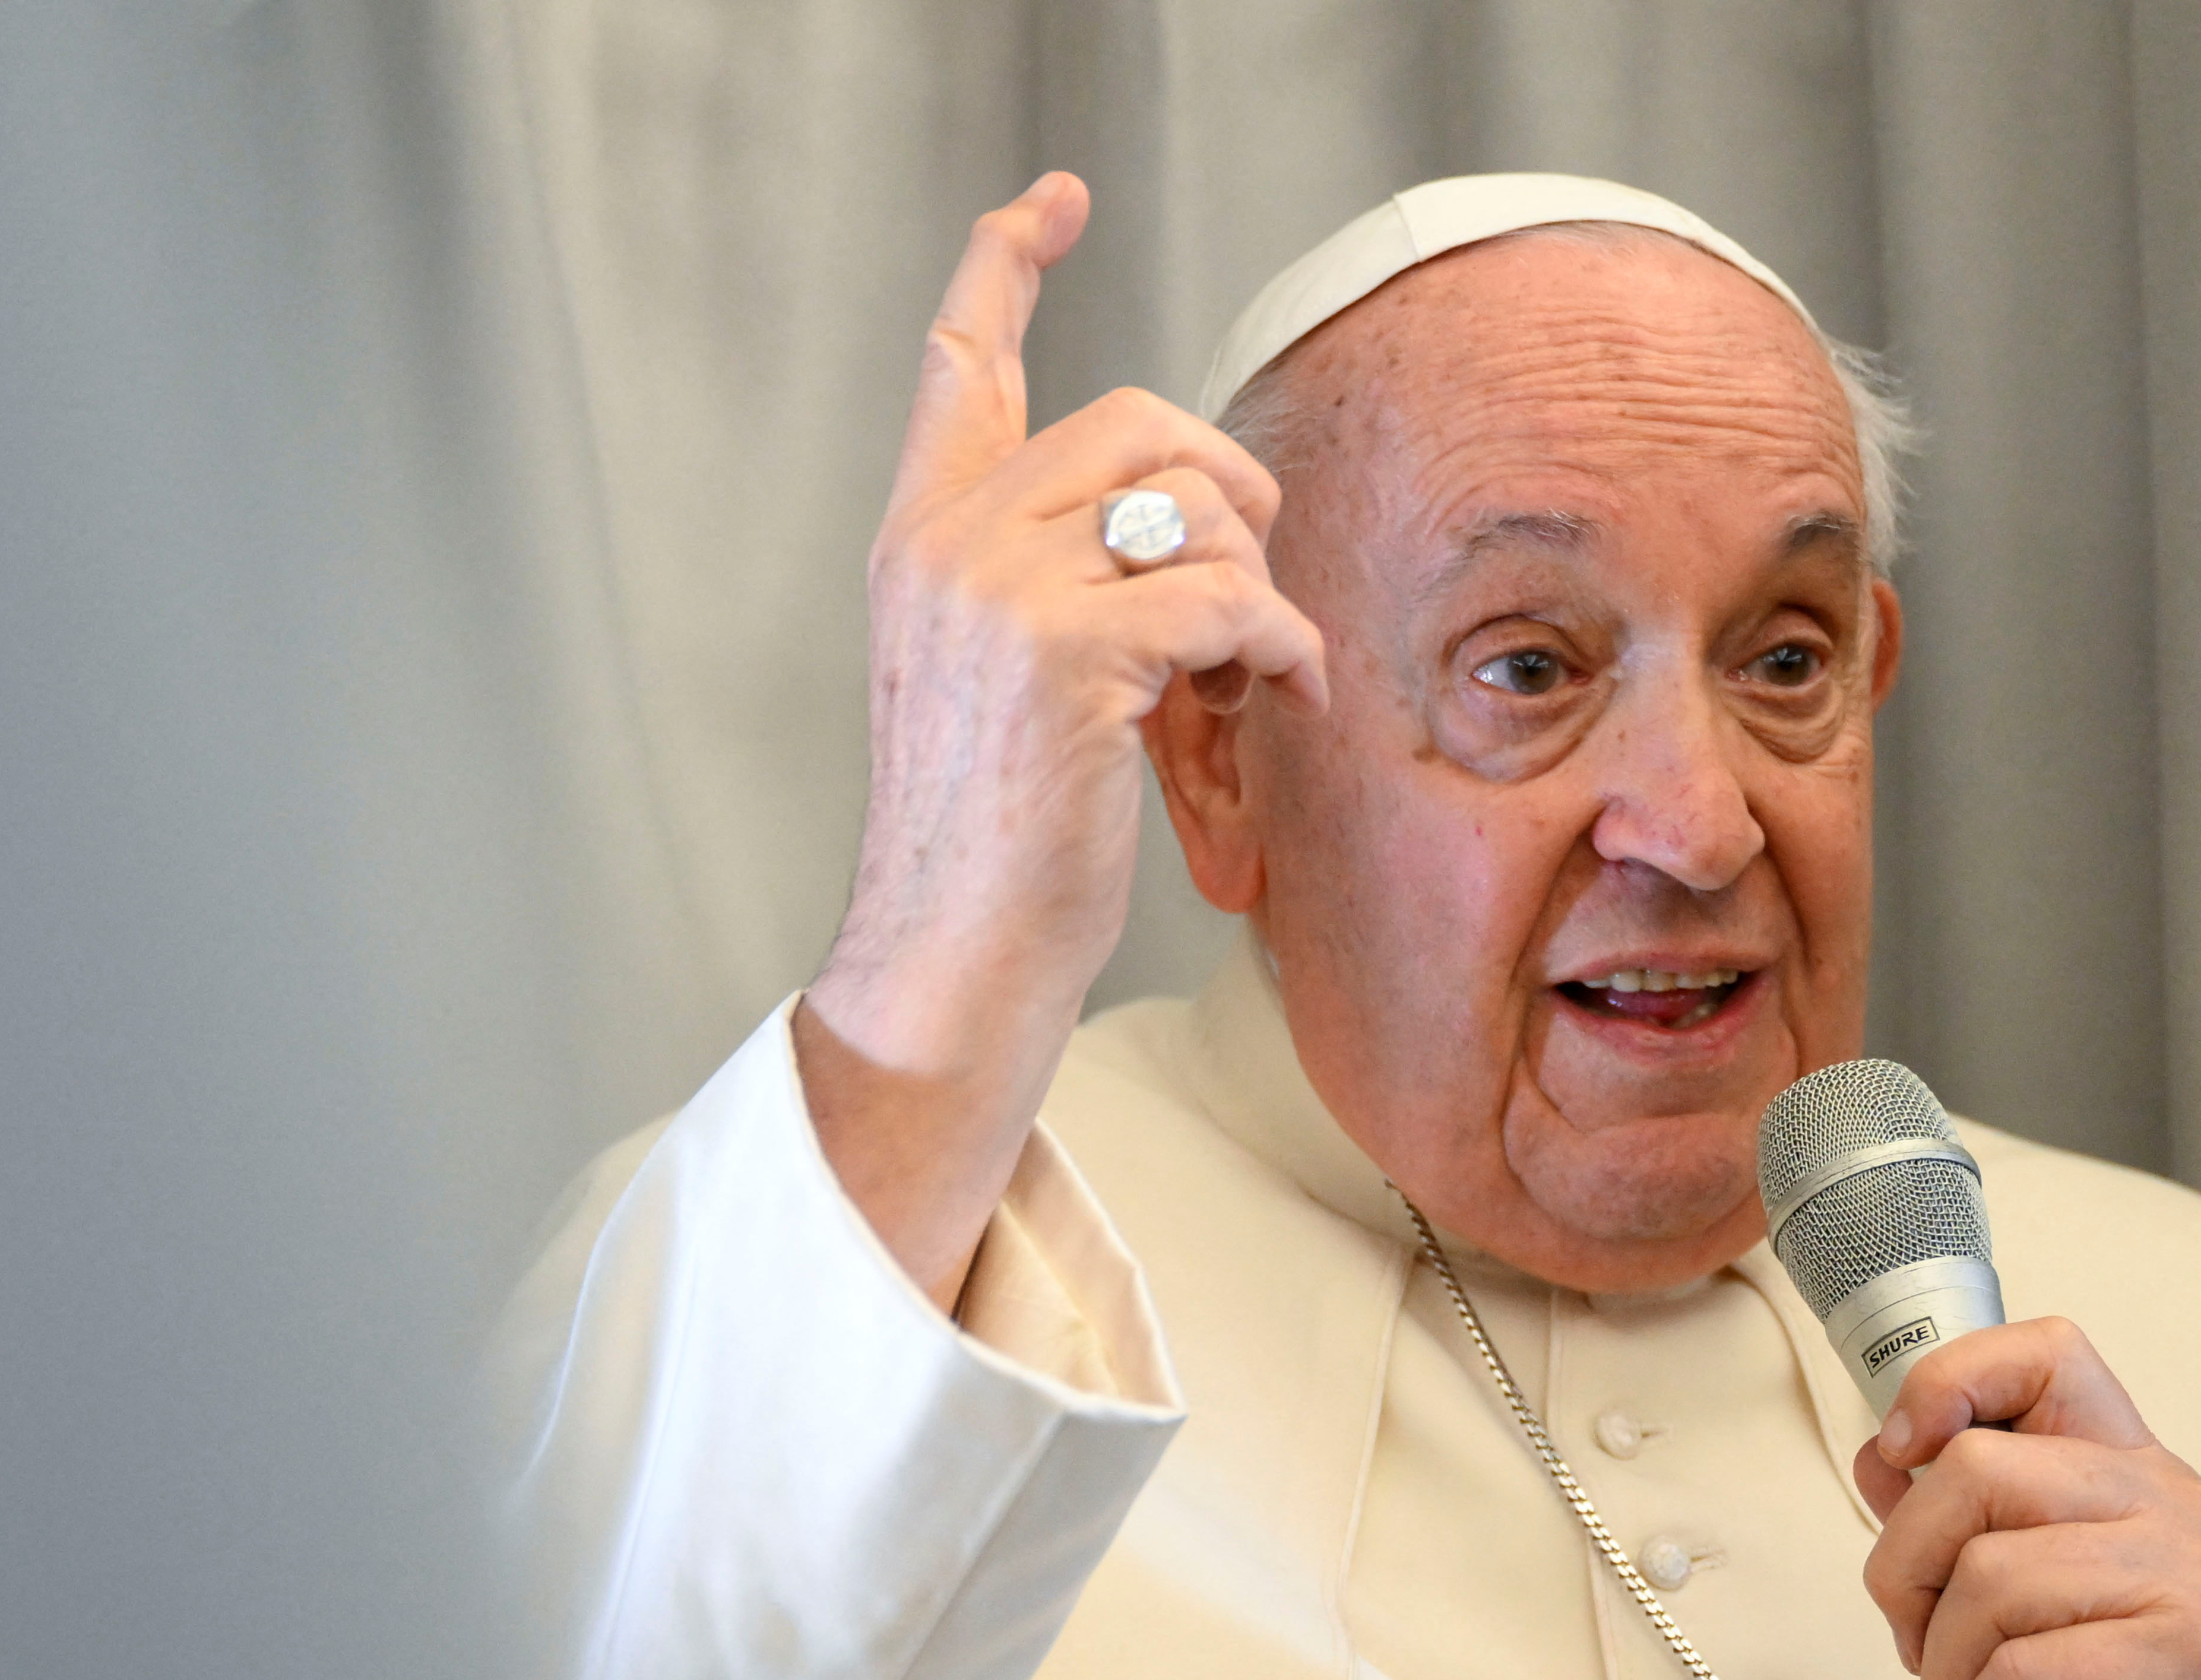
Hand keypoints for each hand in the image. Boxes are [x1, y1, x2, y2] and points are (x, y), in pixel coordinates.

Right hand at [798, 173, 1327, 1306]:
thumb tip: (1180, 523)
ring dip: (1257, 592)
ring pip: (1196, 509)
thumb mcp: (993, 677)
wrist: (946, 959)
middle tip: (1250, 590)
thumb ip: (1047, 574)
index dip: (1008, 259)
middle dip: (1228, 491)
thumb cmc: (988, 843)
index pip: (957, 358)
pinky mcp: (1069, 654)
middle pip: (1139, 421)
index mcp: (918, 537)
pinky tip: (1277, 708)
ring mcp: (1000, 590)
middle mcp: (946, 541)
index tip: (1052, 200)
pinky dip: (1282, 656)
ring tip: (1249, 680)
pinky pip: (1231, 602)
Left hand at [1851, 1318, 2200, 1679]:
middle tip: (1933, 1653)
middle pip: (1975, 1473)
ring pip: (1987, 1582)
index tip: (1901, 1450)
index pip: (2048, 1357)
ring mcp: (2193, 1589)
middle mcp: (2177, 1514)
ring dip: (1950, 1677)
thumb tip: (1888, 1454)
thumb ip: (1967, 1527)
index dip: (1949, 1381)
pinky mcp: (2186, 1671)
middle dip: (1910, 1575)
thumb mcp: (2026, 1612)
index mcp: (2138, 1480)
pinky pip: (2019, 1676)